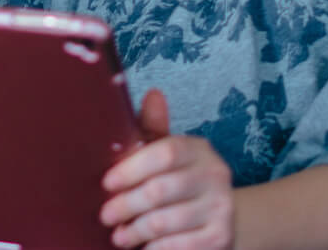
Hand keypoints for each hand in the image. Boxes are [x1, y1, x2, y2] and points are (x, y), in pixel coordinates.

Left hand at [100, 89, 233, 249]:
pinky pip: (177, 246)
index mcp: (199, 149)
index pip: (166, 152)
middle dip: (126, 204)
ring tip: (118, 235)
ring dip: (135, 231)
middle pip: (160, 190)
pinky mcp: (220, 239)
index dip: (132, 168)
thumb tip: (153, 94)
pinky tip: (141, 247)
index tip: (107, 182)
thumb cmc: (181, 181)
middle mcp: (216, 175)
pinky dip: (154, 248)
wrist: (221, 218)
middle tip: (106, 215)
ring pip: (165, 222)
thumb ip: (154, 129)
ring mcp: (221, 208)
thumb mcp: (168, 154)